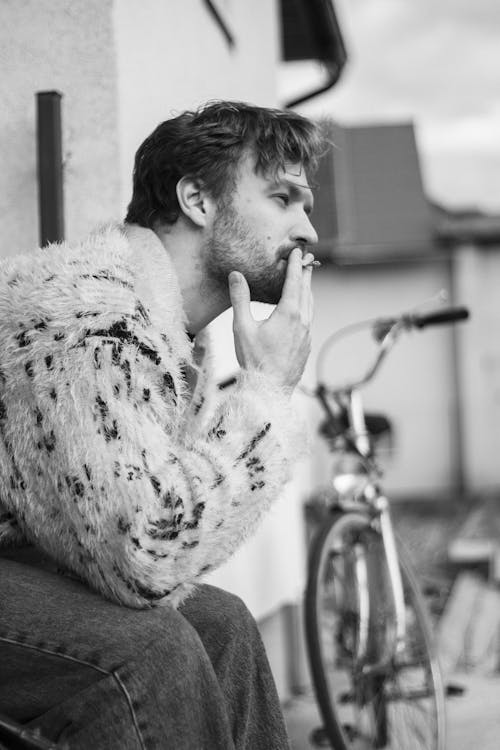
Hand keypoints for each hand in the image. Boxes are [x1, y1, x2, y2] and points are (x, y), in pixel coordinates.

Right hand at [229, 247, 313, 395]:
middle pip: (306, 291)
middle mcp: (302, 321)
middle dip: (305, 275)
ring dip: (307, 292)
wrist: (269, 389)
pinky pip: (308, 321)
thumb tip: (236, 275)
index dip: (295, 264)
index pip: (295, 281)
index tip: (297, 251)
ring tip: (305, 284)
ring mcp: (306, 335)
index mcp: (289, 313)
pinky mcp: (306, 346)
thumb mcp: (242, 326)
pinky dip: (306, 309)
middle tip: (306, 261)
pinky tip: (300, 313)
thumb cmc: (254, 359)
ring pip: (310, 307)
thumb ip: (240, 298)